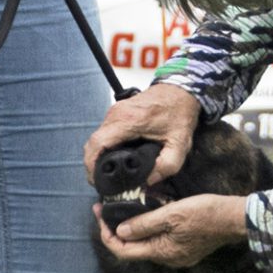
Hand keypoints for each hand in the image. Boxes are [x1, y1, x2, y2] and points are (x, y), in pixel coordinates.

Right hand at [84, 84, 200, 185]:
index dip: (91, 164)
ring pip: (97, 138)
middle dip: (93, 164)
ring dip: (98, 156)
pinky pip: (104, 132)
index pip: (98, 143)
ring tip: (107, 173)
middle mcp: (116, 114)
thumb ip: (167, 165)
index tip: (95, 180)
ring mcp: (114, 111)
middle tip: (101, 181)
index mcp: (129, 121)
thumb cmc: (179, 114)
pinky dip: (104, 147)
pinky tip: (113, 158)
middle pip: (93, 142)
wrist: (180, 91)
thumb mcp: (180, 144)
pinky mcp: (116, 112)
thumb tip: (149, 180)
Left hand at [93, 195, 247, 267]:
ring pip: (146, 244)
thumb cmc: (205, 213)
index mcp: (161, 252)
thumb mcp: (171, 214)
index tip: (99, 214)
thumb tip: (120, 231)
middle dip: (117, 230)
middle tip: (106, 209)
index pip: (123, 250)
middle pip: (133, 248)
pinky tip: (147, 215)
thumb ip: (144, 224)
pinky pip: (159, 242)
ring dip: (133, 229)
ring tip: (124, 209)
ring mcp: (177, 256)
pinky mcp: (185, 249)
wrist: (234, 219)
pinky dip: (148, 230)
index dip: (107, 234)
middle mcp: (167, 259)